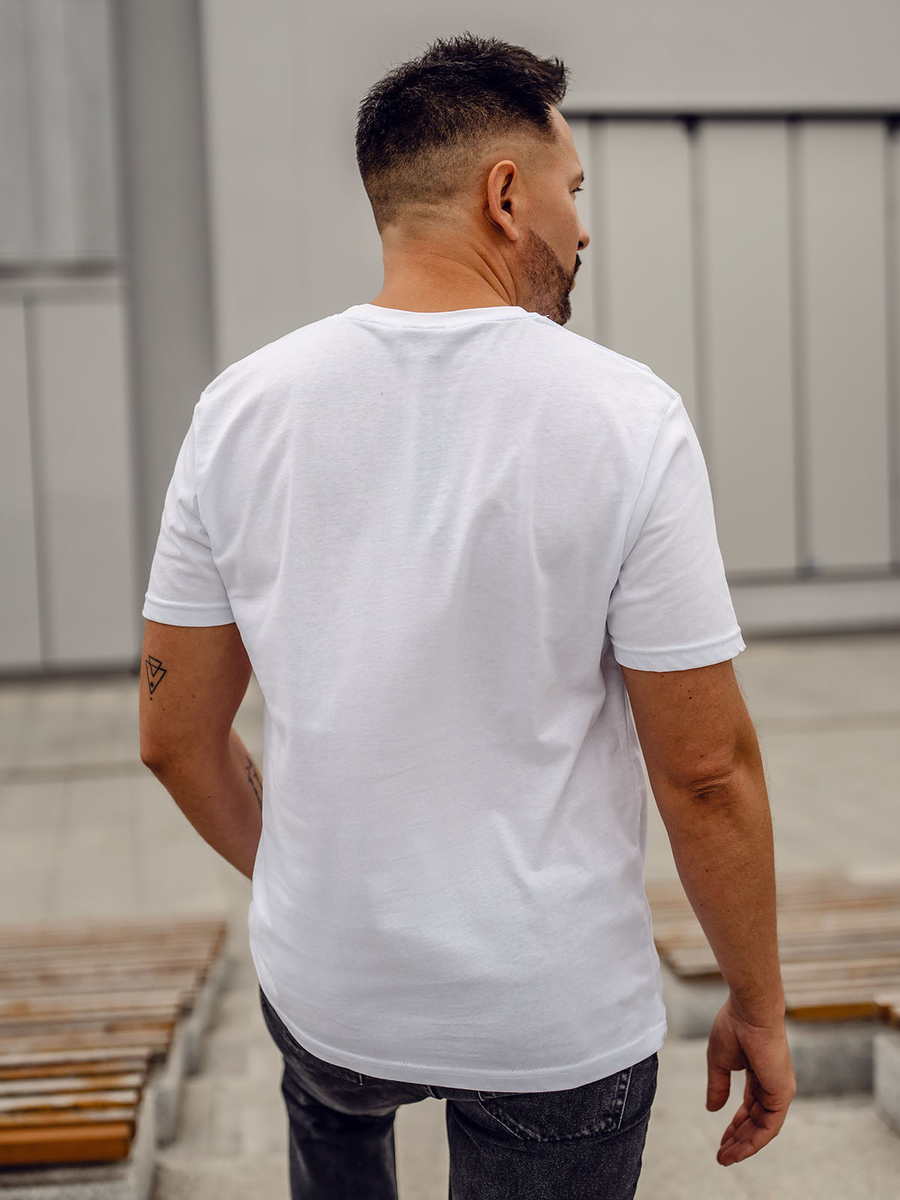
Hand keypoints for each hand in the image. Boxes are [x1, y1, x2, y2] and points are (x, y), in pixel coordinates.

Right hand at [705, 996, 795, 1165]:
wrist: (749, 1010)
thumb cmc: (734, 1026)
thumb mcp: (719, 1062)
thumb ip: (718, 1086)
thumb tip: (712, 1109)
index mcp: (760, 1074)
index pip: (749, 1107)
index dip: (734, 1125)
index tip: (720, 1140)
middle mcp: (773, 1085)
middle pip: (756, 1120)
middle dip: (738, 1139)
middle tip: (721, 1155)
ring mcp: (780, 1090)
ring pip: (763, 1127)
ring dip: (744, 1144)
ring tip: (725, 1157)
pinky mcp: (782, 1093)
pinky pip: (770, 1125)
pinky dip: (755, 1140)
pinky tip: (739, 1149)